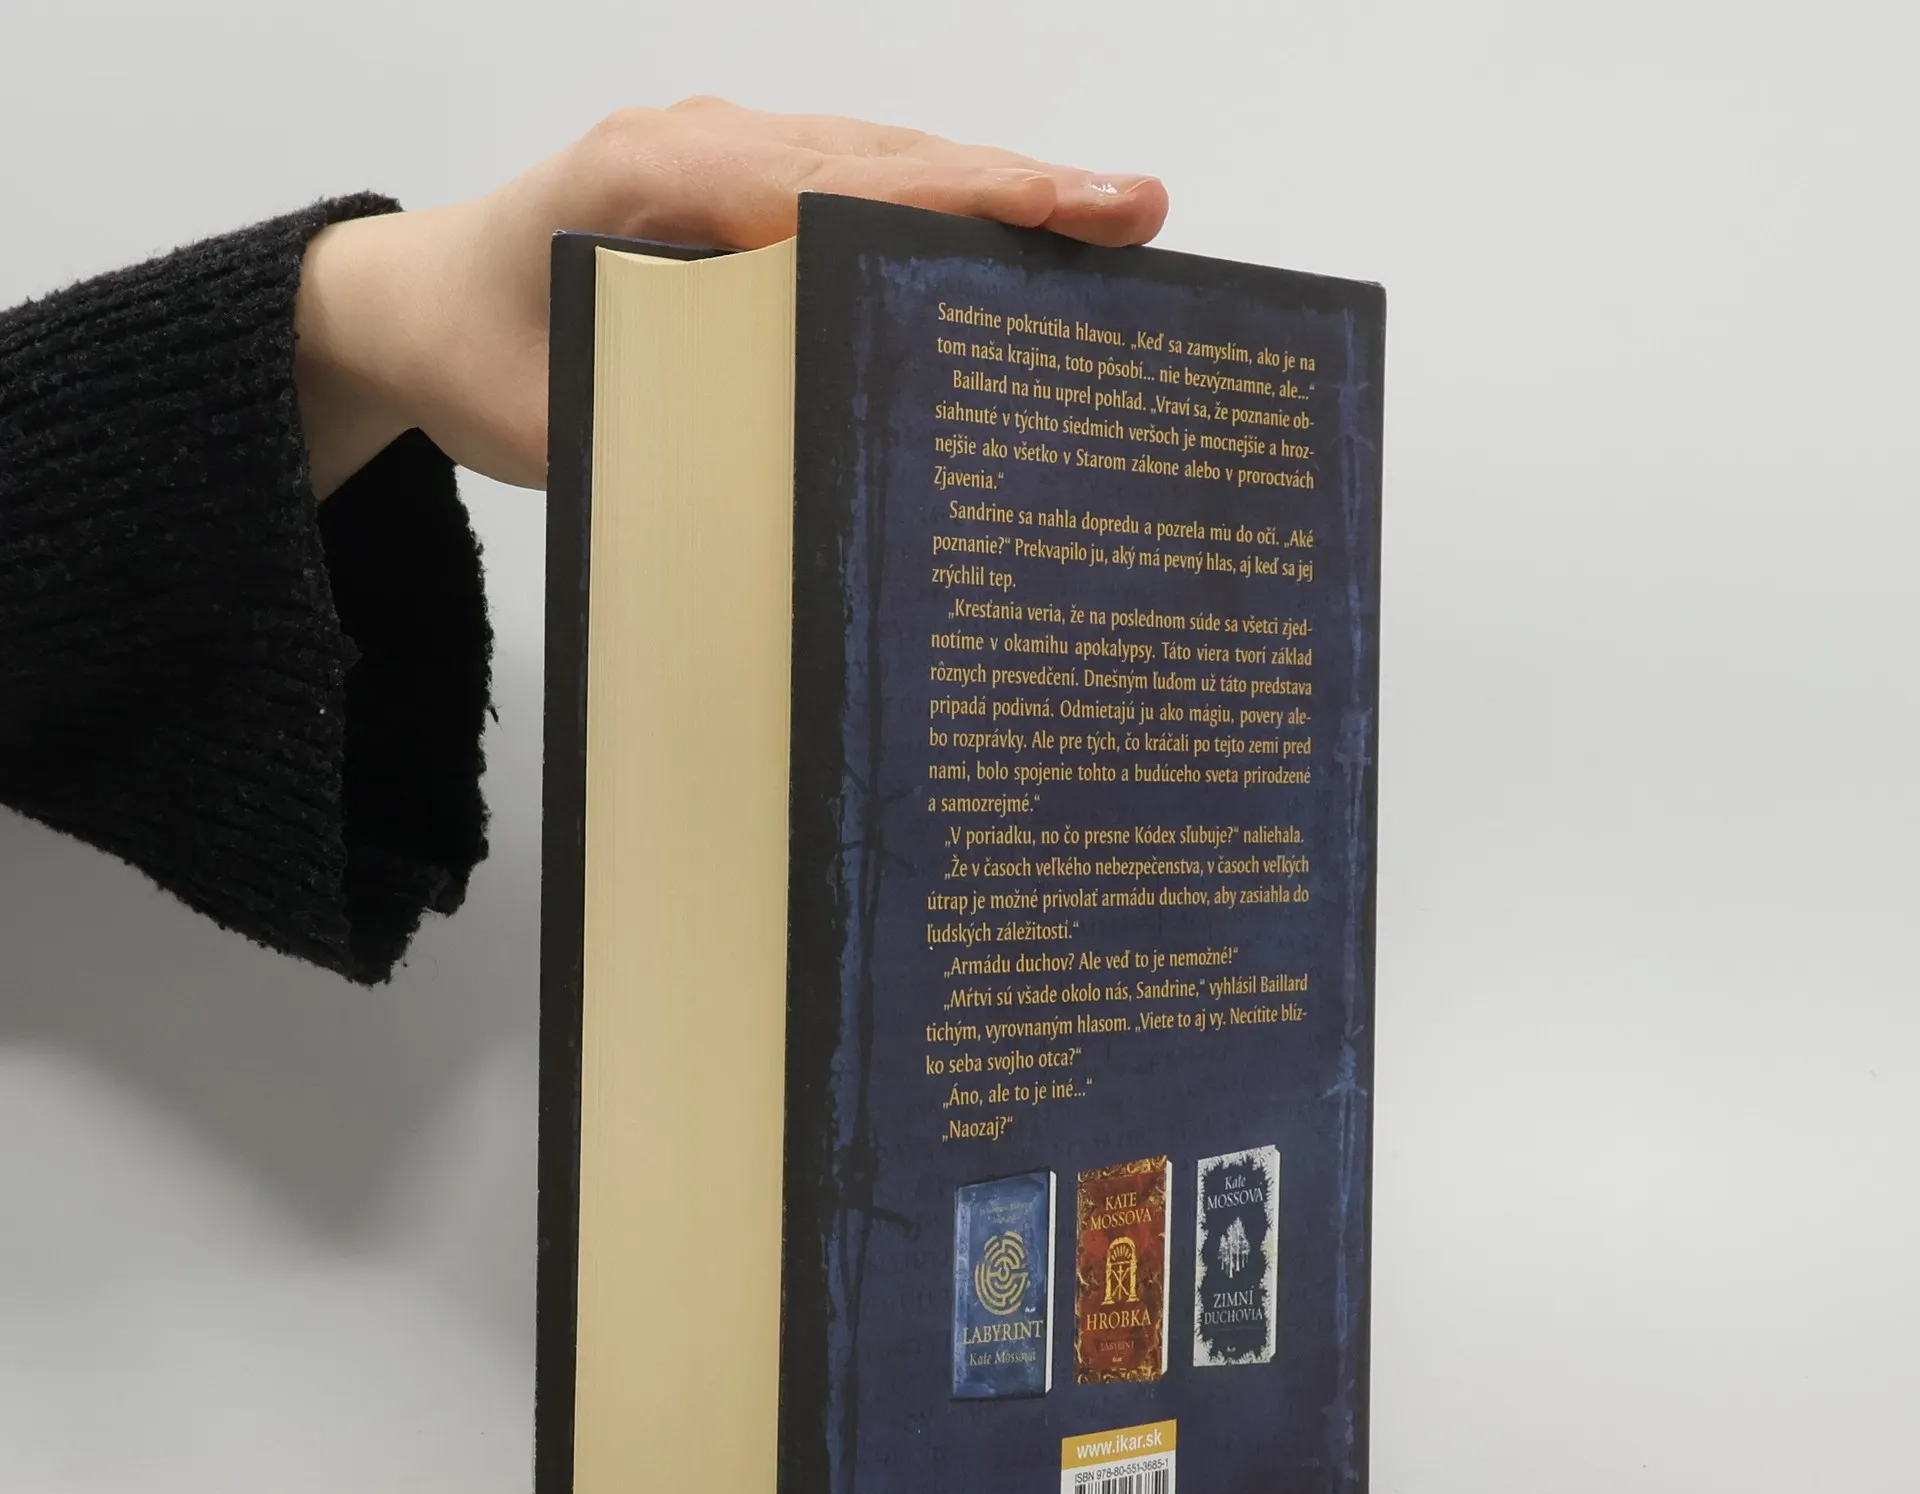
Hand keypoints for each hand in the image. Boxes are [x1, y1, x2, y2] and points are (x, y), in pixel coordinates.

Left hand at [294, 98, 1169, 496]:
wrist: (410, 303)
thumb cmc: (474, 354)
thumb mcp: (554, 422)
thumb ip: (665, 438)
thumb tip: (798, 492)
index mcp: (660, 175)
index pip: (844, 179)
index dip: (969, 196)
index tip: (1078, 208)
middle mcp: (703, 143)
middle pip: (886, 153)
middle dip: (1016, 184)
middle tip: (1138, 213)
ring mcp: (722, 156)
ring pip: (878, 161)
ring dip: (989, 194)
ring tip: (1107, 228)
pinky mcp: (734, 189)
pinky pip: (849, 188)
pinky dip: (932, 215)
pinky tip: (1005, 254)